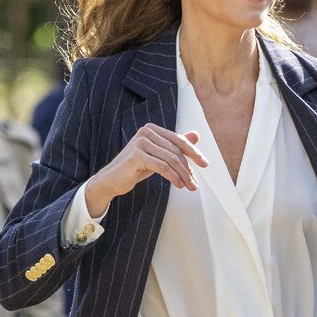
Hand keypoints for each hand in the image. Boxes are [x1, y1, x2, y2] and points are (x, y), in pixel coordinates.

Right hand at [84, 126, 208, 216]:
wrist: (111, 180)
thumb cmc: (135, 168)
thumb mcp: (158, 156)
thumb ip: (174, 145)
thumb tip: (196, 134)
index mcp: (152, 129)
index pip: (178, 140)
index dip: (194, 152)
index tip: (205, 164)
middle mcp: (146, 132)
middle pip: (176, 150)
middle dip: (188, 168)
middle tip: (195, 184)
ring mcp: (141, 142)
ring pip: (171, 159)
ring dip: (183, 175)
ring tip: (189, 186)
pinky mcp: (137, 155)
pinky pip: (162, 166)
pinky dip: (173, 176)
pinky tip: (179, 184)